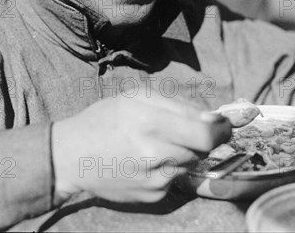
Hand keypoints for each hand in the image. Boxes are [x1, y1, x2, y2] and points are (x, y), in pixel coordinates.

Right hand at [51, 91, 230, 202]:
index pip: (207, 135)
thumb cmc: (104, 119)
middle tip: (184, 128)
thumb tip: (213, 117)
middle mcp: (155, 155)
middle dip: (202, 137)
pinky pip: (176, 178)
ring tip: (158, 142)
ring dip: (185, 151)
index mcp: (151, 123)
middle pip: (203, 149)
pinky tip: (147, 159)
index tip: (224, 123)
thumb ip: (179, 104)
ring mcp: (154, 181)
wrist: (70, 157)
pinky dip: (170, 166)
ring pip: (191, 163)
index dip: (223, 128)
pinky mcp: (152, 197)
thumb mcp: (138, 97)